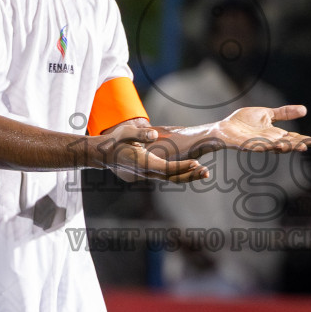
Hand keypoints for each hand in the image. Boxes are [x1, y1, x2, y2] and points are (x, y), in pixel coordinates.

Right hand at [90, 131, 211, 183]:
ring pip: (172, 178)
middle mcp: (147, 172)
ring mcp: (149, 174)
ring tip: (204, 172)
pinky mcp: (150, 172)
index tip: (196, 163)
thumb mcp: (125, 133)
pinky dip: (180, 173)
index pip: (166, 168)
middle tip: (206, 173)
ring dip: (188, 176)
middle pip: (172, 177)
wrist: (103, 155)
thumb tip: (153, 133)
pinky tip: (191, 169)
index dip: (182, 167)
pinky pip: (168, 176)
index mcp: (143, 163)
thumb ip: (140, 133)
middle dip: (190, 175)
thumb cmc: (114, 142)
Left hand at [209, 105, 310, 152]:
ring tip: (300, 146)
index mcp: (275, 135)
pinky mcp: (246, 145)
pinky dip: (267, 145)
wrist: (223, 128)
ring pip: (275, 147)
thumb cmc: (244, 123)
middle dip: (300, 144)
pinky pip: (258, 146)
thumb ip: (284, 113)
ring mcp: (258, 144)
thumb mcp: (267, 114)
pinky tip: (277, 143)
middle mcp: (269, 141)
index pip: (294, 138)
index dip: (306, 139)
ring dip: (287, 147)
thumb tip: (305, 110)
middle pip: (288, 144)